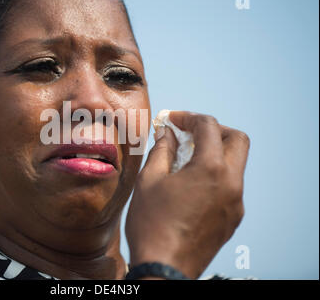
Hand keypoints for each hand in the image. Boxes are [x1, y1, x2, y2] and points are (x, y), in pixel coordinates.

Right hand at [125, 111, 249, 278]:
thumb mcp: (150, 181)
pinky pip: (231, 186)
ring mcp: (236, 203)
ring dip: (215, 153)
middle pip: (236, 140)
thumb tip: (167, 134)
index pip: (209, 127)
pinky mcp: (232, 219)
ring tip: (186, 159)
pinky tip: (192, 184)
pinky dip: (216, 175)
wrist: (164, 268)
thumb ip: (162, 151)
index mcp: (211, 169)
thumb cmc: (152, 225)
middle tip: (189, 133)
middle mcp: (232, 184)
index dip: (189, 117)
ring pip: (235, 164)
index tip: (173, 120)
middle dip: (214, 130)